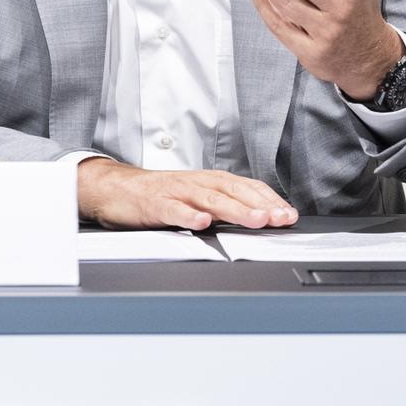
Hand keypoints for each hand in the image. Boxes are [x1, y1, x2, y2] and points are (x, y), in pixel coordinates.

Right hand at [77, 158, 297, 230]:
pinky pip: (173, 211)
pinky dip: (188, 216)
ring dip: (235, 210)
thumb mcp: (197, 197)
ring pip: (209, 200)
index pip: (247, 187)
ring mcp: (176, 193)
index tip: (288, 215)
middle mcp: (197, 183)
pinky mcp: (155, 205)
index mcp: (210, 181)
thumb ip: (225, 207)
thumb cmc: (160, 195)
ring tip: (255, 220)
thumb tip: (260, 219)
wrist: (117, 189)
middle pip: (233, 191)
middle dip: (260, 205)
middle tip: (280, 219)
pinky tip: (201, 223)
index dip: (269, 200)